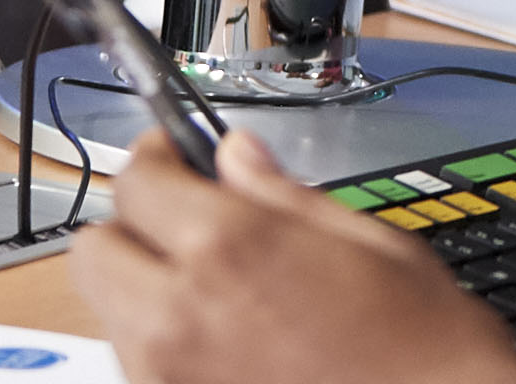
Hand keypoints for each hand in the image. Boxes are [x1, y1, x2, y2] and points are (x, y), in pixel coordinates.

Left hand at [67, 129, 515, 383]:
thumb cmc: (422, 343)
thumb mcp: (371, 243)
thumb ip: (284, 196)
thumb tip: (238, 156)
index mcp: (232, 249)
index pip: (138, 182)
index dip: (157, 156)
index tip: (176, 153)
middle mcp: (178, 314)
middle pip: (93, 248)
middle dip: (134, 224)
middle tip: (186, 217)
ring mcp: (164, 373)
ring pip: (108, 307)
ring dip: (143, 285)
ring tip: (216, 287)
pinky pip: (135, 358)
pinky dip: (160, 338)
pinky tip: (223, 335)